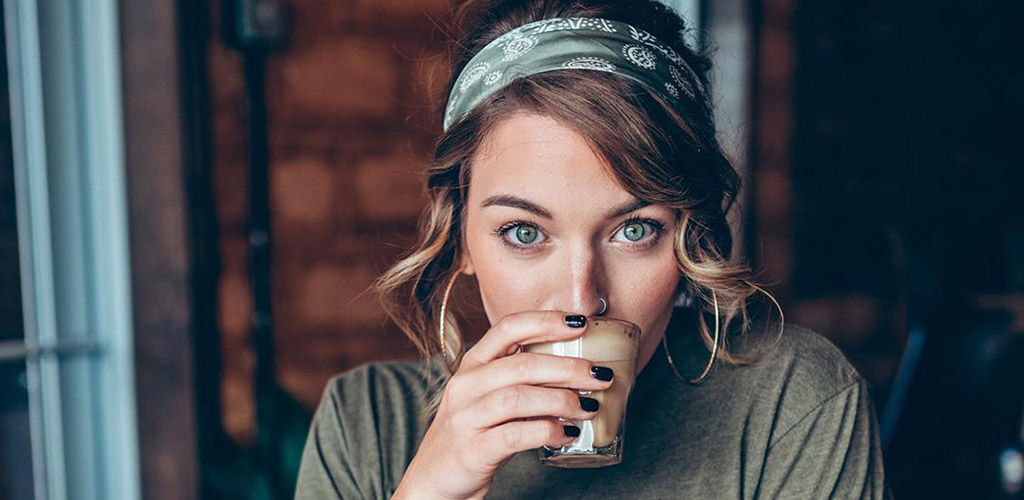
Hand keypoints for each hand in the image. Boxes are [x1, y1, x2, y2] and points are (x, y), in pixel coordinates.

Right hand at [392, 311, 614, 499]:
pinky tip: (567, 435)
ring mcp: (466, 418)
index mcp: (471, 365)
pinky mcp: (472, 450)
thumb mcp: (486, 396)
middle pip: (522, 365)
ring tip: (589, 407)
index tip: (581, 323)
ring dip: (562, 401)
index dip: (546, 321)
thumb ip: (518, 379)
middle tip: (601, 376)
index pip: (508, 327)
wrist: (434, 480)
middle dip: (568, 368)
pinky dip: (547, 432)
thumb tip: (576, 368)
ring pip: (519, 398)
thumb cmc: (472, 434)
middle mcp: (465, 385)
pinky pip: (516, 435)